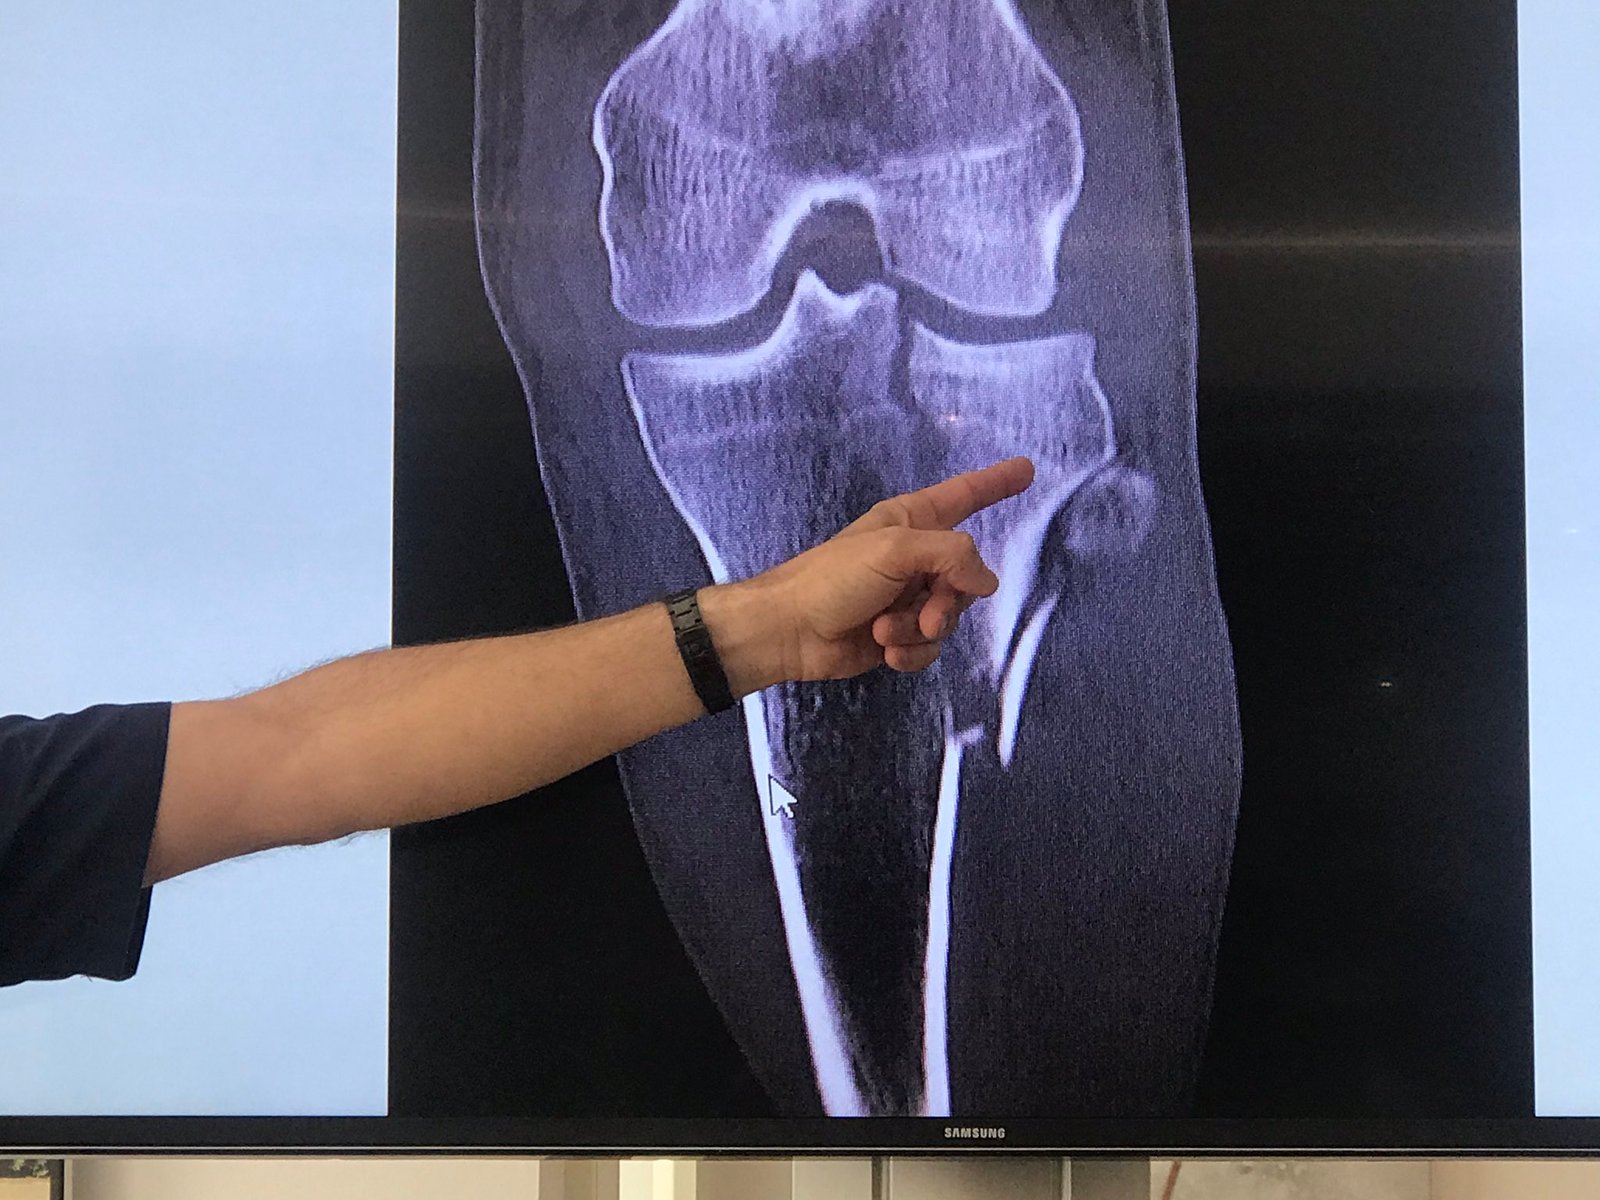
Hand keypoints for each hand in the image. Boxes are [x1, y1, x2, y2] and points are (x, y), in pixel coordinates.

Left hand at [750, 457, 1034, 680]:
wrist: (788, 632)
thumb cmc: (832, 578)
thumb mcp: (895, 550)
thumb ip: (951, 555)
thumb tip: (986, 583)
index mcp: (911, 521)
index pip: (964, 496)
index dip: (996, 483)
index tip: (1026, 469)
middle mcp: (914, 558)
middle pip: (967, 577)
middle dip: (949, 602)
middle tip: (923, 612)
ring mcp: (907, 598)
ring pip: (951, 618)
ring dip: (921, 630)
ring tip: (884, 630)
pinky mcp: (898, 635)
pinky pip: (931, 647)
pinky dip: (912, 653)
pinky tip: (886, 652)